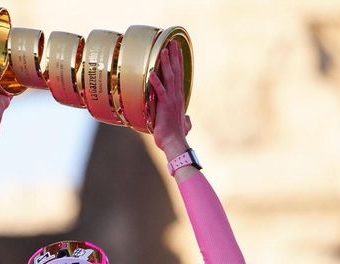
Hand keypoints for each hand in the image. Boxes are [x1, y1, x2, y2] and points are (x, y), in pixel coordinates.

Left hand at [149, 40, 191, 155]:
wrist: (175, 144)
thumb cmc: (177, 137)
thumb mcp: (184, 126)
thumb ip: (186, 121)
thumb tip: (188, 121)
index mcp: (179, 100)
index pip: (179, 78)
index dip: (179, 64)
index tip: (177, 52)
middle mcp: (177, 97)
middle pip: (176, 73)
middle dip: (174, 57)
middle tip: (172, 43)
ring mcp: (171, 100)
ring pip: (169, 78)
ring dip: (166, 64)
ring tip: (164, 51)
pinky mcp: (165, 106)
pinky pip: (160, 92)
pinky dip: (156, 82)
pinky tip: (151, 73)